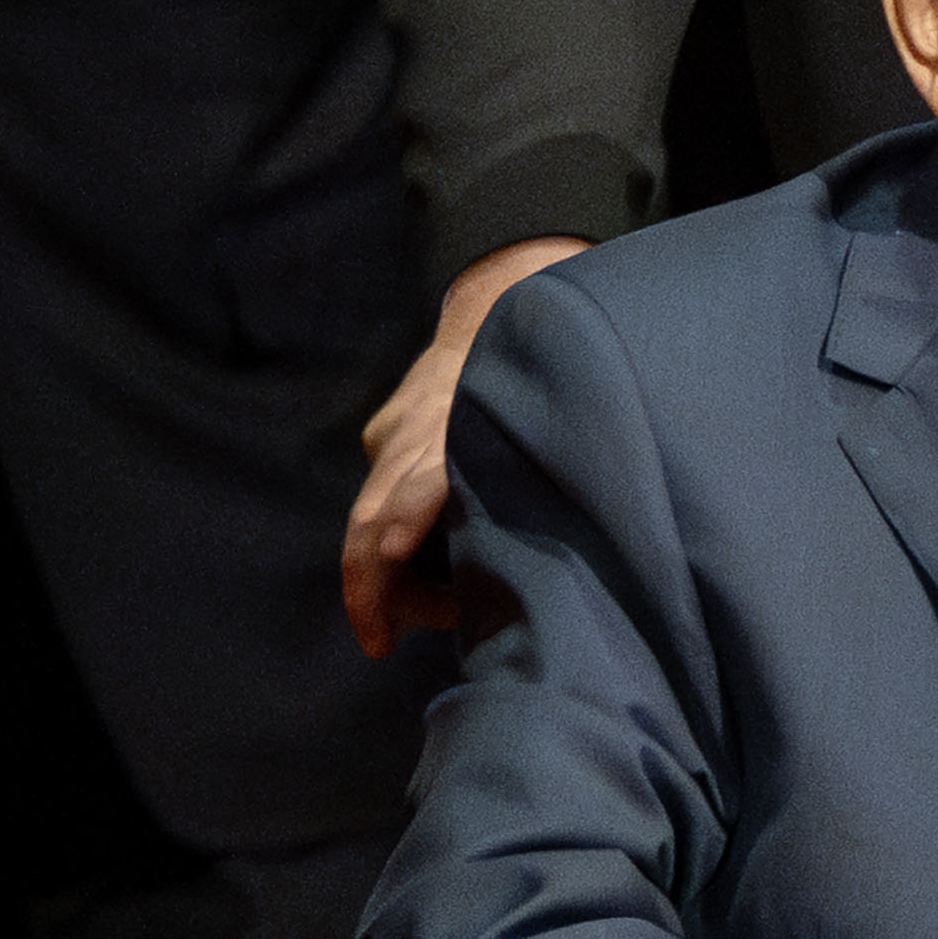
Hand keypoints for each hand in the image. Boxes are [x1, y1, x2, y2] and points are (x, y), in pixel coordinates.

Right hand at [342, 236, 588, 655]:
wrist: (509, 301)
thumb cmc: (555, 385)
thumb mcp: (567, 426)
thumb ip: (550, 486)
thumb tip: (556, 564)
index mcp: (465, 420)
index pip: (424, 473)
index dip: (408, 512)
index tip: (394, 550)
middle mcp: (420, 426)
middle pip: (376, 510)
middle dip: (374, 579)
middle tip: (379, 637)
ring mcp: (397, 428)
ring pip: (370, 512)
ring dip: (385, 572)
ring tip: (400, 622)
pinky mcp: (385, 432)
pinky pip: (381, 495)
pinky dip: (392, 541)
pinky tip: (409, 585)